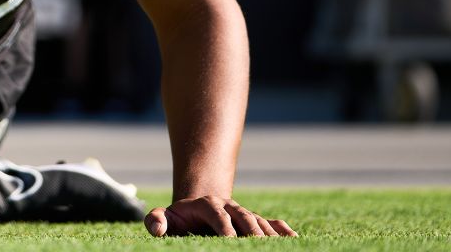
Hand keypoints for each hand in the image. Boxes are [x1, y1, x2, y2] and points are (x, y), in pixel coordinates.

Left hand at [144, 195, 296, 236]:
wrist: (197, 207)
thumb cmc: (178, 219)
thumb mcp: (165, 217)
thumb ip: (156, 220)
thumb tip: (157, 228)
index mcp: (206, 204)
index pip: (216, 214)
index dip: (223, 227)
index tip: (228, 241)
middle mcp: (228, 206)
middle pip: (243, 216)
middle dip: (251, 230)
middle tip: (258, 245)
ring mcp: (242, 213)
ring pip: (258, 220)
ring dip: (269, 233)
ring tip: (276, 247)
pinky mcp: (254, 221)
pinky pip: (271, 223)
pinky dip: (282, 230)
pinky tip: (294, 238)